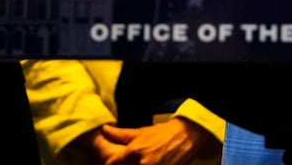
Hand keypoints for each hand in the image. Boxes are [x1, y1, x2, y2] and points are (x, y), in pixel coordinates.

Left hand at [78, 118, 218, 164]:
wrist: (187, 136)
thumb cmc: (163, 134)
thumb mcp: (141, 132)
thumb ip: (120, 134)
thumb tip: (104, 130)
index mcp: (134, 152)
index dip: (109, 164)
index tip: (110, 163)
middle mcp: (143, 164)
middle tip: (130, 161)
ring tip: (141, 161)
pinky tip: (151, 164)